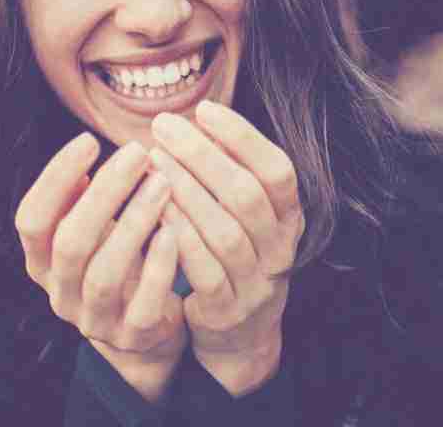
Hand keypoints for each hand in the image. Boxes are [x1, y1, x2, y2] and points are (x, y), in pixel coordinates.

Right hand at [16, 135, 186, 401]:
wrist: (145, 329)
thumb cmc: (118, 260)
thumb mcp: (92, 229)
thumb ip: (81, 197)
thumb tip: (81, 150)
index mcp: (41, 262)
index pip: (31, 219)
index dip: (54, 178)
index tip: (88, 139)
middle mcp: (60, 294)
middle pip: (70, 242)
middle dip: (104, 192)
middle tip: (137, 152)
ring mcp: (95, 320)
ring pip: (104, 273)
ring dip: (133, 223)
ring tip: (162, 181)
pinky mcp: (134, 336)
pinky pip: (144, 303)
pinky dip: (158, 265)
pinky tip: (175, 230)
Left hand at [149, 101, 303, 395]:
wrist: (240, 333)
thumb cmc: (235, 253)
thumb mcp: (246, 215)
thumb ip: (229, 173)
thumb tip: (195, 118)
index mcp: (290, 218)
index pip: (277, 170)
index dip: (243, 137)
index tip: (203, 109)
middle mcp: (280, 249)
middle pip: (246, 194)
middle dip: (202, 155)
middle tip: (163, 126)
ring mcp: (256, 283)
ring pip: (224, 232)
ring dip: (185, 191)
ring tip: (152, 161)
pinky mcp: (227, 311)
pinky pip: (203, 272)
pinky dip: (179, 239)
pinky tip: (153, 210)